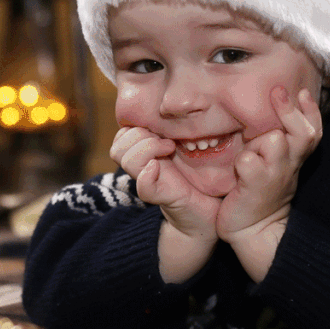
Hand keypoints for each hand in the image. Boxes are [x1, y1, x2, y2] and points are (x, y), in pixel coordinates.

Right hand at [110, 126, 219, 282]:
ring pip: (125, 159)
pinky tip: (158, 167)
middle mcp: (143, 167)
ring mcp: (149, 182)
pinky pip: (144, 186)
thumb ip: (178, 134)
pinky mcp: (161, 196)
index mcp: (147, 154)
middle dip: (140, 135)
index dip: (136, 126)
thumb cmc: (204, 180)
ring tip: (169, 148)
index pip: (122, 134)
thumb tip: (174, 114)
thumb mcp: (190, 150)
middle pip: (118, 146)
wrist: (211, 213)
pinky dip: (147, 176)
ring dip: (147, 148)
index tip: (163, 128)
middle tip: (166, 140)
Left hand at [217, 87, 321, 281]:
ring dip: (261, 139)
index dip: (311, 111)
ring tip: (250, 146)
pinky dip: (242, 160)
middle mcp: (288, 164)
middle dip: (290, 111)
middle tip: (277, 92)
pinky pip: (248, 161)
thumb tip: (273, 108)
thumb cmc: (260, 190)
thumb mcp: (275, 163)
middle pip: (302, 132)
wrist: (254, 230)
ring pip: (274, 141)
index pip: (312, 129)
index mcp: (294, 157)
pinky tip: (237, 168)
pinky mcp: (254, 185)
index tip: (303, 91)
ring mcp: (273, 174)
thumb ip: (278, 139)